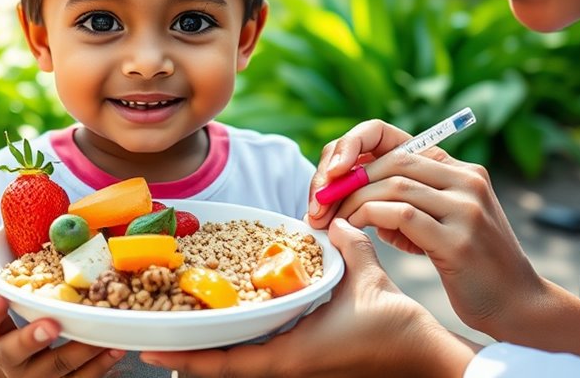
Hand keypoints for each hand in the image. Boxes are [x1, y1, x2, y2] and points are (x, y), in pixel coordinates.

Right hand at [0, 256, 123, 376]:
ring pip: (57, 368)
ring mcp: (37, 377)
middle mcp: (12, 360)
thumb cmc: (14, 328)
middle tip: (51, 324)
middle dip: (33, 339)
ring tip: (100, 336)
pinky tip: (114, 349)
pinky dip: (99, 366)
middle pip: (18, 352)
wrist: (20, 367)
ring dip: (80, 353)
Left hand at [140, 220, 476, 376]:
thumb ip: (345, 243)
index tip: (150, 347)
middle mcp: (287, 366)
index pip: (225, 363)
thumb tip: (331, 216)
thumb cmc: (396, 330)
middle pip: (223, 365)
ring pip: (239, 362)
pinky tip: (228, 323)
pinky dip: (238, 342)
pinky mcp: (306, 362)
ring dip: (210, 348)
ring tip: (179, 324)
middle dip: (188, 351)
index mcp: (290, 355)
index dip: (185, 356)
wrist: (428, 361)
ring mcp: (295, 367)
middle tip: (153, 331)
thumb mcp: (366, 280)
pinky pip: (259, 355)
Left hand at [306, 119, 544, 336]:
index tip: (327, 175)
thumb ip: (404, 203)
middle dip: (345, 181)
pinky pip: (401, 215)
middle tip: (318, 205)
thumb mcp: (437, 223)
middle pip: (389, 161)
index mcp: (459, 170)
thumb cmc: (467, 266)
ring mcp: (466, 208)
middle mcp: (466, 180)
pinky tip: (354, 231)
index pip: (392, 137)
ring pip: (393, 185)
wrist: (516, 304)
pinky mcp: (459, 239)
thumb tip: (352, 192)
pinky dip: (369, 218)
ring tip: (331, 222)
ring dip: (352, 202)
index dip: (352, 148)